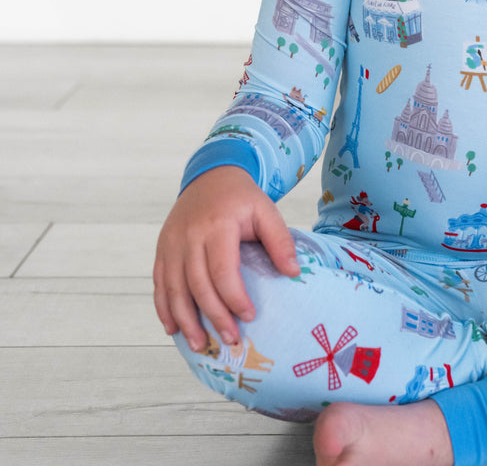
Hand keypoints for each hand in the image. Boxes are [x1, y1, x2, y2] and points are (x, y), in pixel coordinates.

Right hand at [152, 165, 299, 351]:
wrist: (211, 176)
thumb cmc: (242, 198)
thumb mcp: (266, 210)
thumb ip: (280, 241)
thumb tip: (293, 273)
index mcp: (217, 225)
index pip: (222, 270)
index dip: (234, 298)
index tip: (250, 316)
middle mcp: (188, 235)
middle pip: (197, 285)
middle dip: (213, 316)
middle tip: (231, 339)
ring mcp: (171, 243)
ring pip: (174, 289)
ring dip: (185, 321)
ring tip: (199, 345)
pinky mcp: (162, 249)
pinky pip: (159, 283)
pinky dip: (164, 308)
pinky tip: (173, 328)